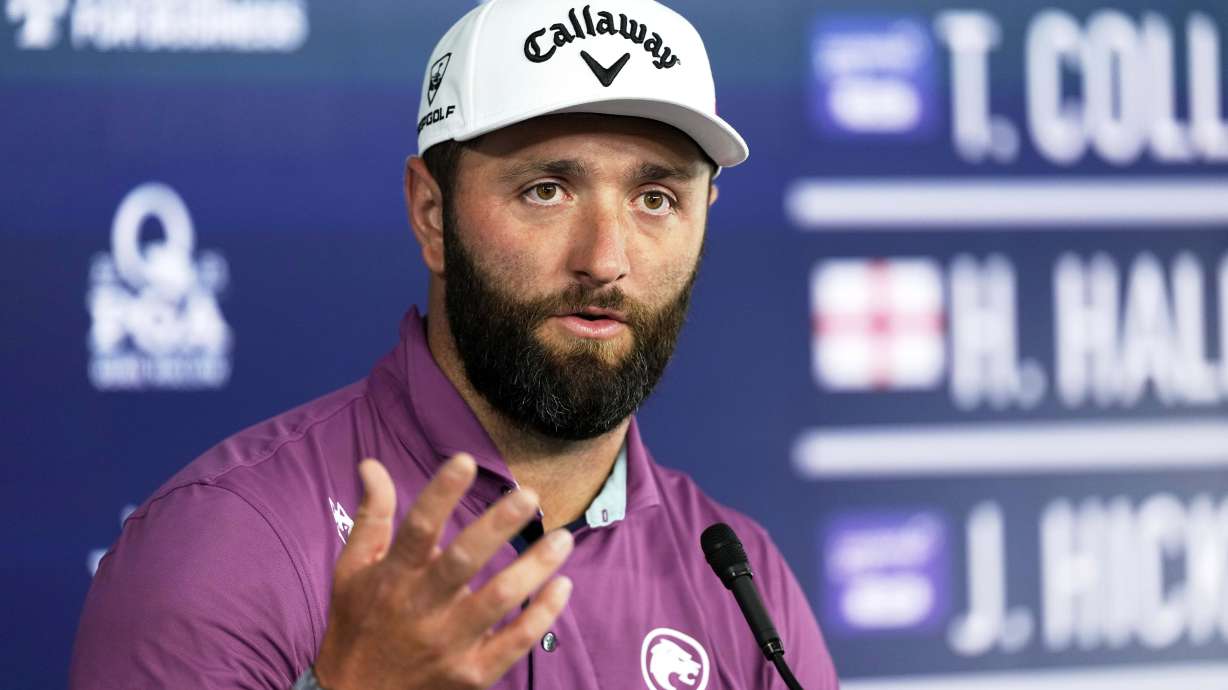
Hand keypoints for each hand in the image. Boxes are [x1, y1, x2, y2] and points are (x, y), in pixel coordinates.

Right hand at [313, 454, 573, 689]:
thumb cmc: (358, 626)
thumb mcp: (351, 571)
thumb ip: (371, 517)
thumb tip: (371, 465)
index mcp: (393, 577)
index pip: (418, 528)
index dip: (440, 493)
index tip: (465, 460)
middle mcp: (421, 608)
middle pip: (463, 561)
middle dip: (498, 526)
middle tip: (529, 496)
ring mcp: (449, 644)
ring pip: (499, 600)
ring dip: (534, 567)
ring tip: (561, 539)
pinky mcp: (472, 674)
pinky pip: (515, 642)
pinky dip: (542, 614)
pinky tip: (562, 586)